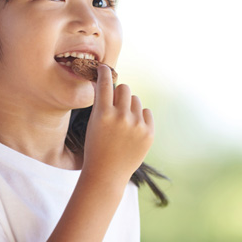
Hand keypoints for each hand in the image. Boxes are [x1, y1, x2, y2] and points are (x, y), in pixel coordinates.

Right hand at [82, 65, 153, 185]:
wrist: (107, 173)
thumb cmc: (96, 146)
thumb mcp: (93, 123)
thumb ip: (103, 103)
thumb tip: (112, 82)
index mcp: (103, 113)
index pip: (106, 83)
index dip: (104, 72)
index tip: (104, 68)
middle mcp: (121, 117)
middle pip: (125, 88)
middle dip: (120, 93)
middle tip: (115, 105)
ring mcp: (137, 125)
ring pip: (136, 100)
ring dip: (130, 106)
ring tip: (123, 124)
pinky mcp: (149, 133)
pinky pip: (146, 112)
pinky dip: (140, 117)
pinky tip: (132, 130)